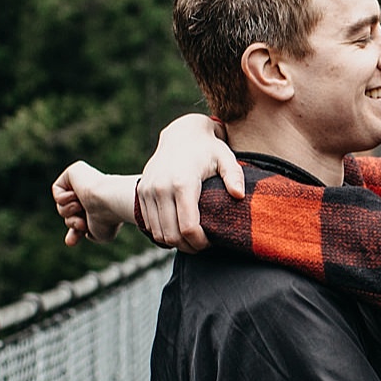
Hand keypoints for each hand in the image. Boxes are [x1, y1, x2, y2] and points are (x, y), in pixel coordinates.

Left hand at [51, 160, 128, 245]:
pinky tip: (77, 195)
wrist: (108, 202)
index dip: (74, 230)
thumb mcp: (100, 234)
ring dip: (68, 212)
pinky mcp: (74, 172)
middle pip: (70, 214)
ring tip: (81, 209)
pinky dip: (62, 199)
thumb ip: (89, 234)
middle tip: (81, 226)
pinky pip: (57, 190)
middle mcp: (93, 193)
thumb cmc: (108, 219)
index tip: (71, 241)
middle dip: (71, 223)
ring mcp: (84, 182)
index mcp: (101, 205)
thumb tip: (75, 235)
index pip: (83, 218)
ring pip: (62, 205)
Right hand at [136, 114, 245, 251]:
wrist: (181, 134)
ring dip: (175, 243)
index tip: (210, 242)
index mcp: (182, 182)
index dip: (200, 242)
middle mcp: (161, 187)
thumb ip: (234, 176)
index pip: (188, 227)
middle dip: (188, 246)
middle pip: (172, 234)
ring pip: (158, 233)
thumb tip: (239, 195)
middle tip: (202, 245)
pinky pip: (149, 224)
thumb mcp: (226, 158)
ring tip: (191, 240)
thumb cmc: (208, 149)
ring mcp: (148, 190)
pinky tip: (177, 231)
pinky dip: (162, 233)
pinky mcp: (140, 192)